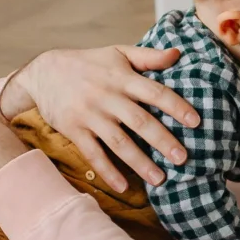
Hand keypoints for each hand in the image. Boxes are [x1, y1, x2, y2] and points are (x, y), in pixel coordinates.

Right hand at [4, 45, 195, 191]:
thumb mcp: (118, 53)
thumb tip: (177, 54)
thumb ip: (148, 56)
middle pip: (139, 121)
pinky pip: (93, 154)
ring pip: (118, 142)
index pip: (155, 92)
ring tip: (160, 179)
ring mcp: (90, 115)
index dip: (176, 106)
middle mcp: (107, 96)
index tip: (196, 122)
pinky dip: (108, 171)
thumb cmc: (88, 63)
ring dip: (140, 162)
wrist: (44, 72)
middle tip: (183, 158)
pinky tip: (123, 187)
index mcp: (122, 77)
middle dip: (162, 140)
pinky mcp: (74, 130)